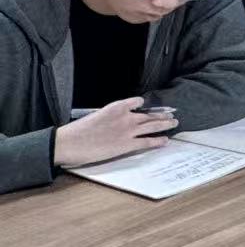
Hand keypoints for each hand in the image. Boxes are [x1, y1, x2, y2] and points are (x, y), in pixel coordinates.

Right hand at [53, 97, 176, 167]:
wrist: (69, 143)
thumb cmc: (77, 131)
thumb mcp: (96, 116)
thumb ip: (110, 117)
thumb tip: (115, 121)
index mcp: (116, 107)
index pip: (136, 102)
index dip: (143, 105)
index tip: (148, 106)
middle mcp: (126, 117)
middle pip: (149, 114)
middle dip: (162, 114)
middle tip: (171, 114)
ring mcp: (128, 131)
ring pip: (153, 126)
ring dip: (165, 124)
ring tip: (174, 123)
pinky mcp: (127, 145)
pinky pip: (147, 142)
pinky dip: (158, 141)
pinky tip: (165, 140)